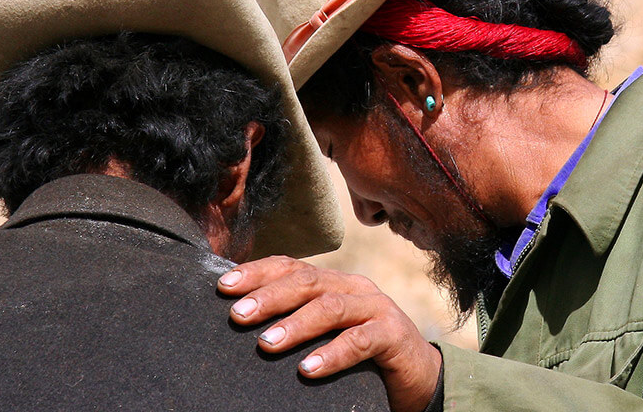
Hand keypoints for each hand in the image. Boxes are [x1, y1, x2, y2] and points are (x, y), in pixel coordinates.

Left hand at [218, 255, 441, 411]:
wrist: (418, 375)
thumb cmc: (361, 354)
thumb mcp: (325, 333)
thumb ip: (296, 321)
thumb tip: (243, 320)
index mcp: (333, 282)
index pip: (291, 267)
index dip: (257, 272)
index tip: (224, 286)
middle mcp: (353, 287)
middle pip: (307, 281)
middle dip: (269, 296)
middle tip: (238, 314)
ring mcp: (376, 308)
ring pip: (331, 307)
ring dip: (296, 324)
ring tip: (266, 343)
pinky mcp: (394, 334)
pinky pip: (361, 340)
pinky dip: (332, 354)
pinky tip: (307, 369)